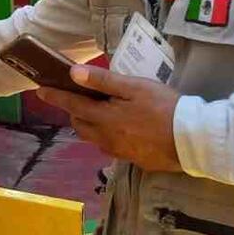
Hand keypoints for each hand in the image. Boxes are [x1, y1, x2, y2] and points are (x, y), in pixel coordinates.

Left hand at [38, 65, 181, 172]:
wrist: (193, 140)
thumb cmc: (164, 107)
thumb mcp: (134, 87)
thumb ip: (103, 81)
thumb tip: (73, 74)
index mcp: (104, 118)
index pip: (72, 106)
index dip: (56, 97)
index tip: (40, 91)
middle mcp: (107, 138)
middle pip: (80, 125)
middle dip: (74, 112)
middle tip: (79, 98)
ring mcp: (120, 152)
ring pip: (94, 137)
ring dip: (90, 124)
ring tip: (100, 111)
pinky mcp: (134, 160)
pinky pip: (111, 146)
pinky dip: (107, 135)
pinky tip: (121, 128)